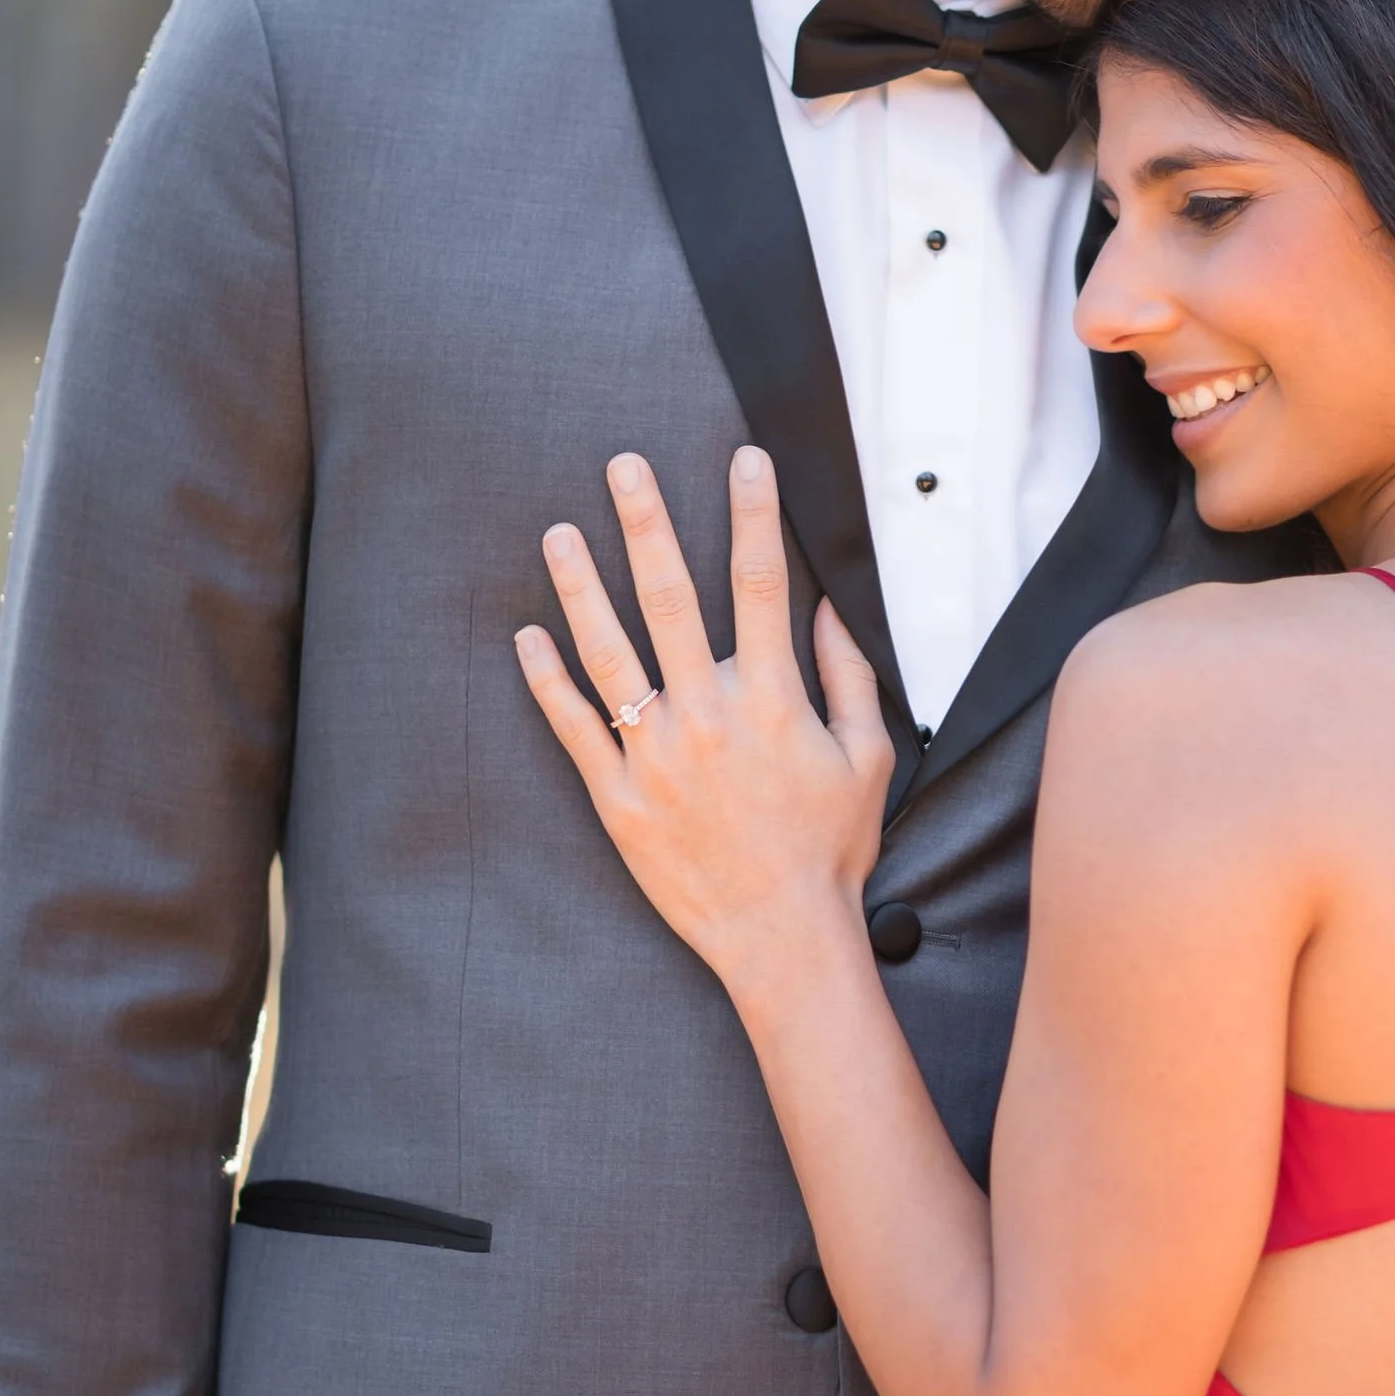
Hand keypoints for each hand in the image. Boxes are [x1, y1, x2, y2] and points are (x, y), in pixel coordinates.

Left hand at [515, 447, 892, 988]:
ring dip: (581, 587)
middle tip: (623, 466)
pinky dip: (547, 681)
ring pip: (608, 654)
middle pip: (671, 599)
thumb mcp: (867, 756)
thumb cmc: (830, 847)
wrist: (782, 935)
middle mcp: (707, 717)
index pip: (761, 584)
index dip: (753, 514)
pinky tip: (527, 636)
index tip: (744, 459)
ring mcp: (656, 757)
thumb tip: (830, 609)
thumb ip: (848, 677)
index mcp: (772, 701)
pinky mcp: (618, 798)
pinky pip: (574, 728)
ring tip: (559, 532)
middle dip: (648, 524)